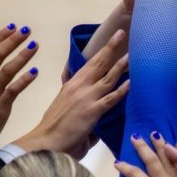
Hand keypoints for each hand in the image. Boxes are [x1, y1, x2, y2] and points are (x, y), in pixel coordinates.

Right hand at [16, 29, 129, 154]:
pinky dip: (122, 90)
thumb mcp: (65, 113)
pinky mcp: (92, 111)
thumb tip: (95, 118)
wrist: (44, 143)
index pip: (87, 65)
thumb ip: (81, 110)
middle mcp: (78, 87)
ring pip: (107, 77)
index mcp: (70, 86)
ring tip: (131, 54)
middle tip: (120, 34)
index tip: (108, 41)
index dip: (99, 53)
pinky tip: (131, 82)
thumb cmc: (54, 132)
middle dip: (110, 47)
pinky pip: (111, 98)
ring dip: (120, 65)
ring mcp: (86, 98)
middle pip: (97, 63)